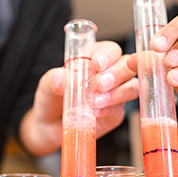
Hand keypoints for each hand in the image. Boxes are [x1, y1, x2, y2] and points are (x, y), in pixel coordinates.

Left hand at [20, 40, 138, 154]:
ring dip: (116, 92)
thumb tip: (60, 77)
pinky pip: (120, 109)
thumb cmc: (51, 99)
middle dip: (116, 73)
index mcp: (94, 58)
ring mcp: (115, 93)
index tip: (96, 64)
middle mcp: (109, 72)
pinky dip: (109, 109)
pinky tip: (96, 112)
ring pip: (131, 86)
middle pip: (127, 65)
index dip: (106, 55)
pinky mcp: (115, 112)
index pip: (109, 50)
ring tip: (96, 101)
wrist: (49, 126)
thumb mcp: (47, 86)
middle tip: (100, 84)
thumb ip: (54, 79)